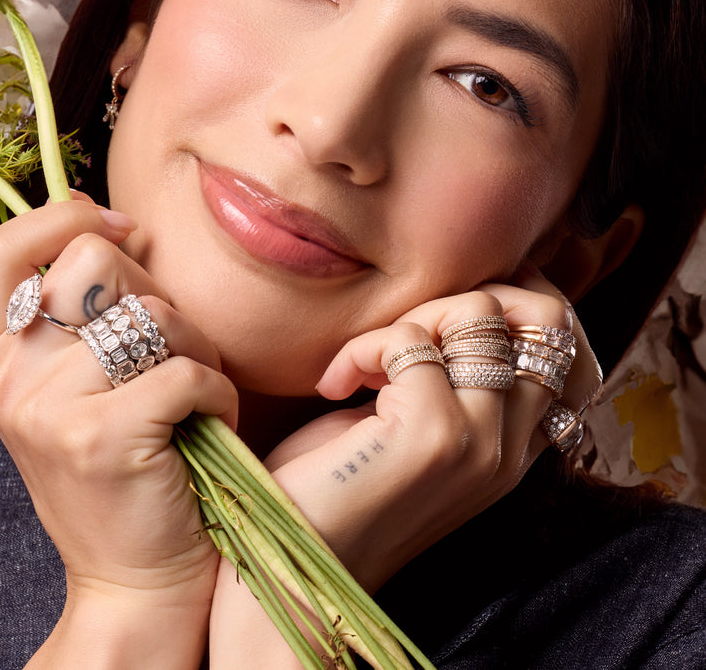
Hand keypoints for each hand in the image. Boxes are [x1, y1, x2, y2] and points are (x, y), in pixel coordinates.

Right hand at [0, 197, 236, 666]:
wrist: (132, 580)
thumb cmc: (120, 471)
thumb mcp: (72, 390)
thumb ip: (80, 317)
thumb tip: (122, 229)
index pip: (3, 248)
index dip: (64, 219)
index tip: (120, 229)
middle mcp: (12, 376)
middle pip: (95, 263)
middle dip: (155, 291)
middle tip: (171, 346)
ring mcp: (51, 408)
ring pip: (155, 314)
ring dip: (197, 346)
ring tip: (193, 391)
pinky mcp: (104, 437)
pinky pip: (189, 369)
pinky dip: (217, 392)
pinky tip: (208, 422)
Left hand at [210, 267, 597, 667]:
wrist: (297, 561)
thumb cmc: (338, 486)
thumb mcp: (413, 424)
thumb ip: (449, 375)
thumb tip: (458, 305)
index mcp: (512, 448)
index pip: (562, 347)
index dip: (514, 302)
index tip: (445, 303)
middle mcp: (510, 448)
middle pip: (545, 319)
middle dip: (464, 298)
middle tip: (404, 330)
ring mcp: (479, 442)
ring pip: (482, 314)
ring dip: (411, 319)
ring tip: (365, 364)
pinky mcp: (433, 434)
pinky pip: (408, 339)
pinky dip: (361, 348)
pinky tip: (334, 385)